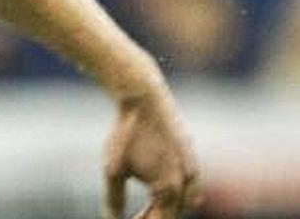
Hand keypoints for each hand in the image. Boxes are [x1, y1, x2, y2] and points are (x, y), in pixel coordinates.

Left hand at [103, 85, 200, 217]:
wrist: (142, 99)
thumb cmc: (125, 135)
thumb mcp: (113, 169)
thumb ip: (114, 199)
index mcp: (169, 189)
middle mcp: (187, 182)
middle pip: (173, 213)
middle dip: (155, 218)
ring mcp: (193, 168)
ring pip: (187, 201)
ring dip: (169, 208)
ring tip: (148, 211)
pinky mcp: (191, 155)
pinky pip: (191, 184)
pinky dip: (179, 193)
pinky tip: (162, 191)